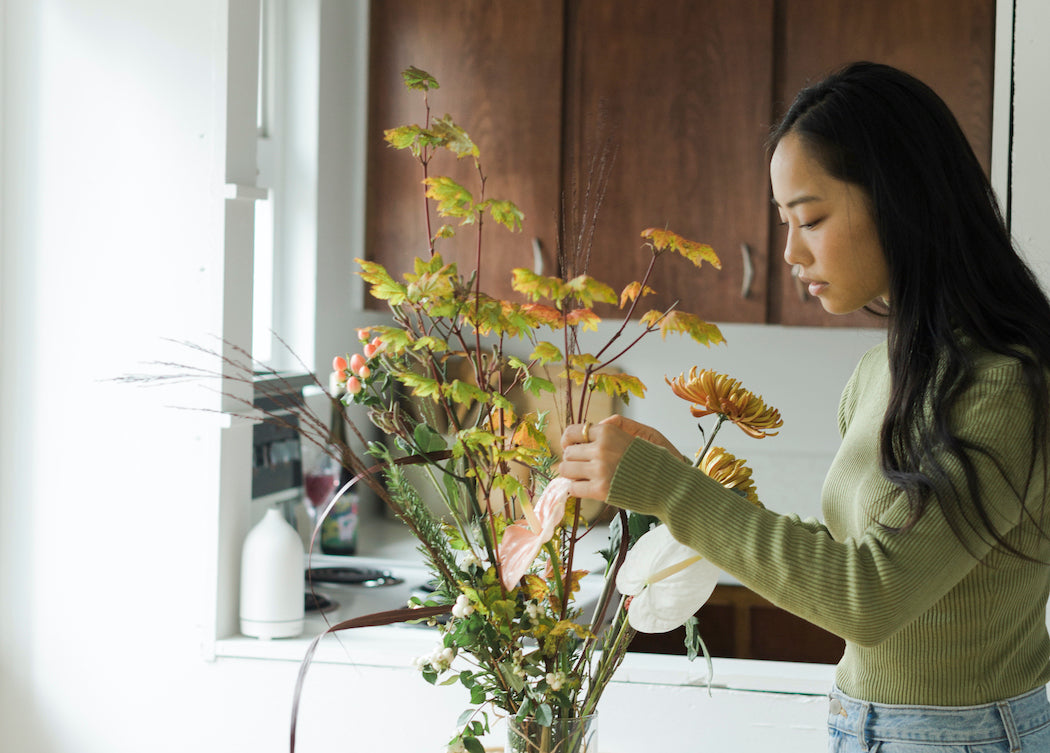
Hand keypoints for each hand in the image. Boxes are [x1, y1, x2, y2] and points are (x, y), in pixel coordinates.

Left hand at [559, 415, 679, 500]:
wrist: (668, 483)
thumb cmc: (654, 459)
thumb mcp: (638, 432)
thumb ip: (616, 426)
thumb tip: (596, 425)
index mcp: (607, 432)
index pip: (571, 433)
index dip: (567, 441)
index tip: (570, 448)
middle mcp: (600, 449)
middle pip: (567, 453)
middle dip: (571, 460)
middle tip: (579, 467)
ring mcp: (599, 470)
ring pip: (566, 470)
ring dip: (570, 475)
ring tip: (580, 478)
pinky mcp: (600, 490)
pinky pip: (573, 488)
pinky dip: (576, 489)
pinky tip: (584, 489)